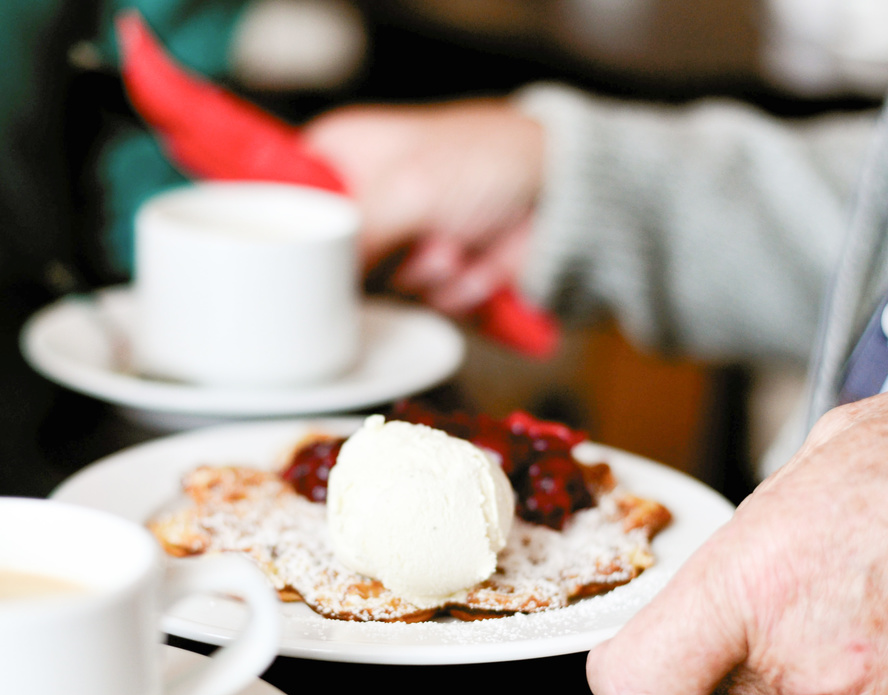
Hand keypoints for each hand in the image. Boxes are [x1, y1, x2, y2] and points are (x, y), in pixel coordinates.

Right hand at [301, 100, 544, 313]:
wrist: (558, 193)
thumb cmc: (484, 161)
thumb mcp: (407, 190)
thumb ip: (351, 237)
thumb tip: (314, 283)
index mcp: (340, 156)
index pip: (287, 206)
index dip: (300, 240)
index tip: (312, 262)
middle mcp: (363, 201)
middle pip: (334, 263)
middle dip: (386, 261)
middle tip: (416, 237)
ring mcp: (399, 241)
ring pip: (384, 290)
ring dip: (429, 273)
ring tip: (457, 241)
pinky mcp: (433, 274)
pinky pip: (424, 303)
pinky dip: (456, 288)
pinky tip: (477, 259)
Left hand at [587, 369, 887, 694]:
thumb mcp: (821, 458)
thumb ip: (752, 536)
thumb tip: (725, 572)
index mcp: (761, 583)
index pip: (640, 683)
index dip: (629, 672)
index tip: (634, 657)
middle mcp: (810, 663)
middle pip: (720, 687)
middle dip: (739, 643)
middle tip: (796, 581)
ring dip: (815, 652)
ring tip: (874, 579)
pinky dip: (874, 668)